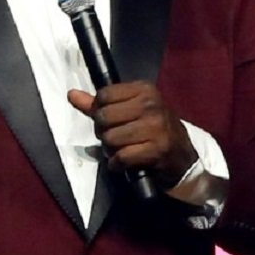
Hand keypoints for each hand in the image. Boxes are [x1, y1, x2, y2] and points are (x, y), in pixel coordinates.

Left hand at [67, 81, 196, 186]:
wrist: (182, 158)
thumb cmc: (154, 131)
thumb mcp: (132, 111)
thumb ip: (100, 104)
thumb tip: (71, 94)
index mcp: (145, 90)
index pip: (103, 96)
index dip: (100, 112)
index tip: (113, 121)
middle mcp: (151, 105)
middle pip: (103, 117)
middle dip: (104, 132)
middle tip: (116, 139)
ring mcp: (156, 127)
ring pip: (110, 138)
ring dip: (110, 150)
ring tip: (122, 150)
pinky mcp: (156, 150)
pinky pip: (121, 157)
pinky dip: (117, 164)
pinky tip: (125, 163)